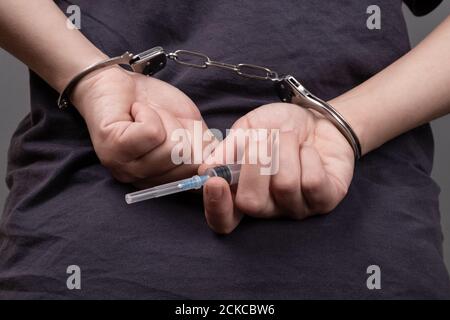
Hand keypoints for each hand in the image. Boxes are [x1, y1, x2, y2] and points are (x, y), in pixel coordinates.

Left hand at [72, 66, 212, 186]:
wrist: (117, 81)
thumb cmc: (155, 104)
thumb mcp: (190, 128)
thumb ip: (206, 149)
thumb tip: (223, 162)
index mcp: (162, 179)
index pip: (196, 184)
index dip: (208, 163)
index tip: (207, 146)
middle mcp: (143, 180)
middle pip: (187, 164)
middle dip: (182, 133)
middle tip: (163, 121)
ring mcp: (126, 168)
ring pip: (170, 149)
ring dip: (164, 121)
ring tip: (147, 116)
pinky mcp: (113, 148)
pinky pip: (151, 133)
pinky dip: (148, 114)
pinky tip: (135, 112)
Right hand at [199, 103, 354, 233]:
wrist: (318, 118)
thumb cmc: (280, 126)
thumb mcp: (249, 129)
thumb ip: (229, 148)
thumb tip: (208, 169)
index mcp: (242, 193)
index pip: (223, 220)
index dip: (216, 207)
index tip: (215, 181)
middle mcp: (268, 208)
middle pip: (252, 203)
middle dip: (255, 163)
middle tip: (263, 140)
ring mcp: (297, 208)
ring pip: (285, 186)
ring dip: (285, 150)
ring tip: (289, 137)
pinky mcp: (324, 201)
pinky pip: (312, 182)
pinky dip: (308, 156)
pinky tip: (309, 151)